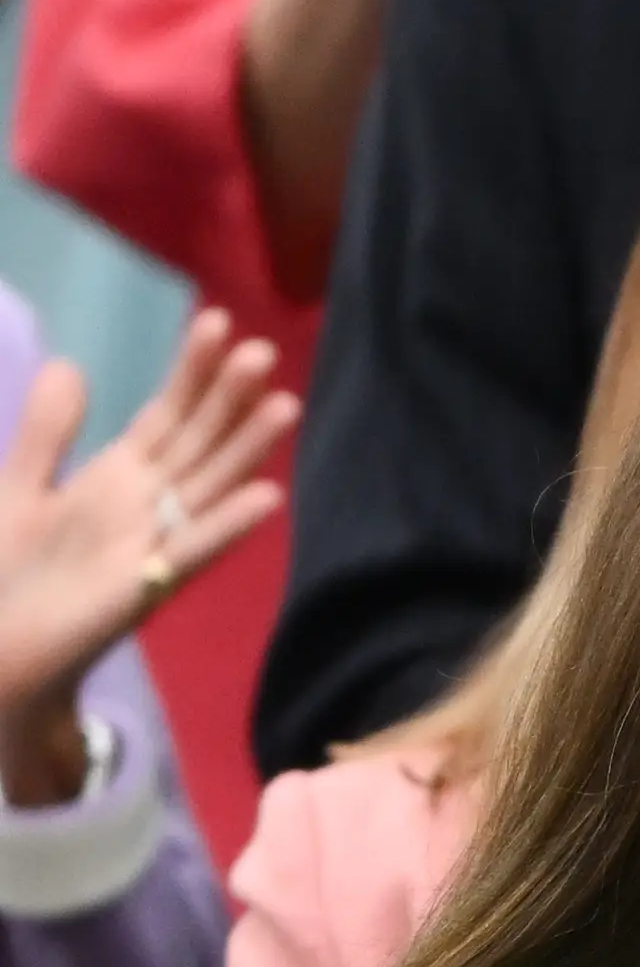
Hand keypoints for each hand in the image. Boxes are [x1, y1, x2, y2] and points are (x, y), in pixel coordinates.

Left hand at [0, 309, 291, 804]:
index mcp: (119, 477)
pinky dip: (227, 524)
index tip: (218, 321)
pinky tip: (267, 497)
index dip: (192, 371)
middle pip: (198, 441)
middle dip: (228, 397)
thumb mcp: (20, 485)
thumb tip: (72, 365)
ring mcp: (153, 543)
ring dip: (248, 449)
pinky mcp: (145, 584)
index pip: (168, 415)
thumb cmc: (10, 572)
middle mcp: (147, 505)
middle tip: (265, 351)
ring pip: (209, 485)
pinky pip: (194, 549)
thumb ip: (49, 431)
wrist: (0, 645)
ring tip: (285, 406)